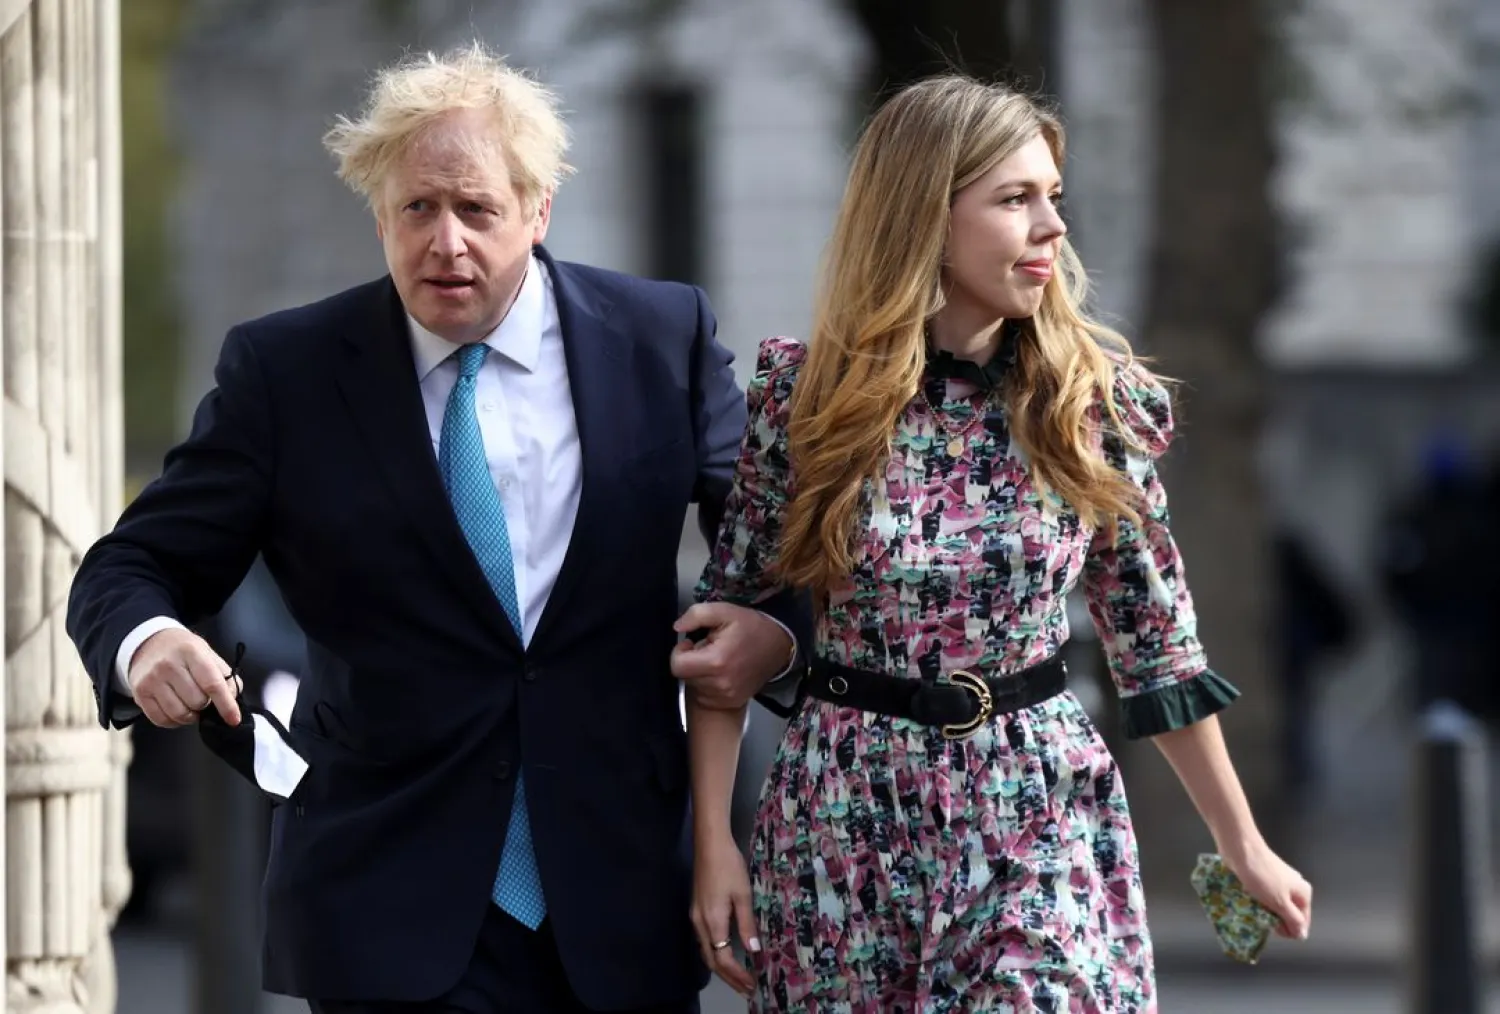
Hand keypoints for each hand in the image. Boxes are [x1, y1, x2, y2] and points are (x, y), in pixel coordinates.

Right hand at [128, 628, 242, 728]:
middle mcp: (168, 665)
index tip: (233, 719)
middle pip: (196, 701)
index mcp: (191, 651)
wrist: (149, 643)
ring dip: (191, 716)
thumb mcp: (207, 653)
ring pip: (179, 714)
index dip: (226, 705)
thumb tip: (232, 698)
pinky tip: (177, 710)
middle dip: (205, 705)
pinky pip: (161, 720)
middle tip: (203, 698)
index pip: (212, 683)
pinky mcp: (140, 693)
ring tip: (191, 705)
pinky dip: (174, 721)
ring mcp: (151, 680)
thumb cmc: (183, 651)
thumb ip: (224, 675)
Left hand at [671, 602, 792, 709]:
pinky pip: (706, 696)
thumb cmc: (750, 626)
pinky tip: (721, 672)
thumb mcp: (725, 611)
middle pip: (684, 677)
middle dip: (690, 662)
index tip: (690, 643)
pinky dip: (707, 684)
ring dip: (698, 673)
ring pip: (694, 686)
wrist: (779, 646)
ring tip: (716, 660)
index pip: (677, 666)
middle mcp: (720, 684)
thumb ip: (696, 615)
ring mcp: (727, 696)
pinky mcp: (731, 702)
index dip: (679, 652)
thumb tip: (677, 627)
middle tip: (707, 649)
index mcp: (716, 661)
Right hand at [691, 829, 759, 995]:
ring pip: (706, 952)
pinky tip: (726, 953)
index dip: (736, 975)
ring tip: (738, 977)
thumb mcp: (743, 894)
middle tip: (746, 989)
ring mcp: (695, 917)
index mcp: (712, 922)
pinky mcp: (696, 910)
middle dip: (728, 977)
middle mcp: (700, 924)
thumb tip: (753, 951)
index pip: (722, 959)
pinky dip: (716, 954)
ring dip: (722, 967)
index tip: (752, 985)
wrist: (709, 844)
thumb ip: (746, 924)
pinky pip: (705, 941)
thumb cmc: (729, 866)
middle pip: (711, 960)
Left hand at [1224, 840, 1312, 939]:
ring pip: (1274, 905)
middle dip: (1276, 920)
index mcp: (1303, 893)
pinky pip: (1264, 897)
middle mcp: (1294, 887)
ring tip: (1255, 911)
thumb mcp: (1280, 903)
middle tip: (1263, 919)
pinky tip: (1249, 903)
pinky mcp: (1264, 878)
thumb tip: (1303, 935)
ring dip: (1265, 911)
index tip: (1274, 931)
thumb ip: (1293, 920)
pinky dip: (1258, 902)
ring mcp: (1279, 882)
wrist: (1242, 850)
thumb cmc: (1262, 876)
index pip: (1302, 922)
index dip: (1289, 930)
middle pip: (1288, 914)